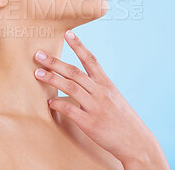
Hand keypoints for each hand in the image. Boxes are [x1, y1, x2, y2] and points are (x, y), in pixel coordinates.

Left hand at [33, 30, 169, 169]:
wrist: (137, 143)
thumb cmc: (123, 120)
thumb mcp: (114, 98)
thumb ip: (98, 88)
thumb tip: (79, 81)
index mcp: (106, 84)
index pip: (91, 60)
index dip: (79, 45)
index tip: (67, 33)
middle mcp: (100, 92)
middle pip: (74, 72)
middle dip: (55, 62)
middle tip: (39, 54)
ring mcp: (95, 107)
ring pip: (70, 87)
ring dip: (52, 79)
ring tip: (38, 73)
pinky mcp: (90, 123)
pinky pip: (70, 110)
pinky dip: (58, 104)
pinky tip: (49, 102)